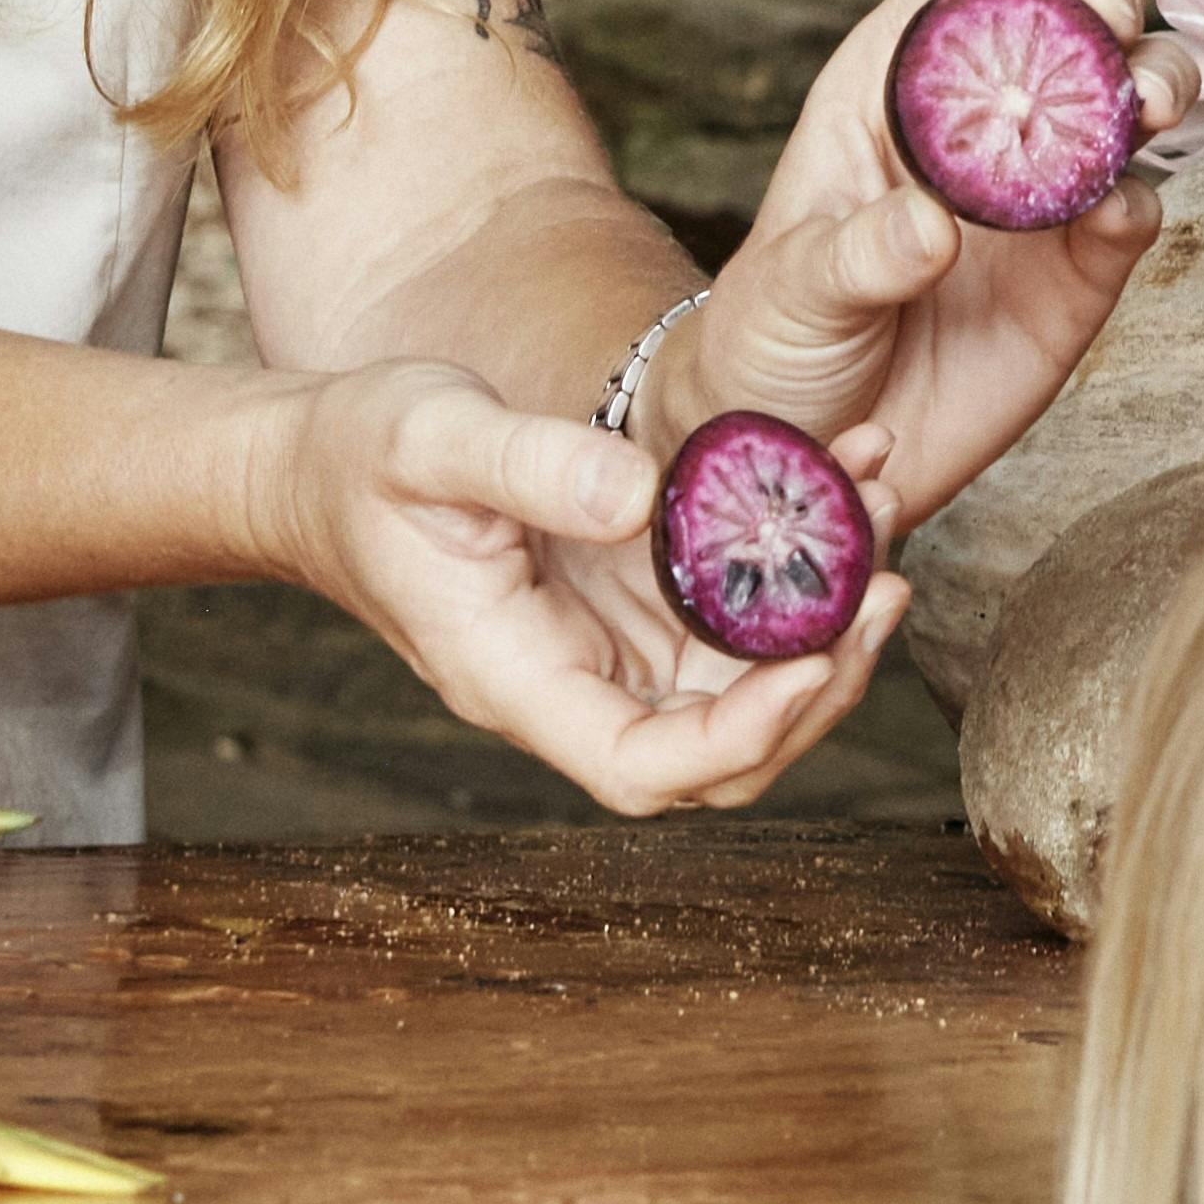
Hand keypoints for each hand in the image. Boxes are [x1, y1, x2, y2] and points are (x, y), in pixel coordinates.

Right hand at [254, 361, 911, 814]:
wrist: (316, 463)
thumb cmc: (358, 456)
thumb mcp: (428, 437)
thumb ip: (528, 465)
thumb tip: (640, 493)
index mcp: (515, 679)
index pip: (645, 766)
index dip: (741, 737)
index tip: (812, 657)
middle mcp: (572, 688)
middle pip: (720, 754)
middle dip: (818, 685)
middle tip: (887, 582)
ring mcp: (604, 653)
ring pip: (741, 693)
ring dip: (825, 625)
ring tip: (882, 514)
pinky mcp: (626, 607)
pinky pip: (729, 621)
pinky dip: (793, 573)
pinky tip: (837, 482)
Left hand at [686, 0, 1193, 535]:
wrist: (802, 452)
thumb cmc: (770, 338)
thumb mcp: (786, 291)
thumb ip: (855, 255)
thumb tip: (932, 226)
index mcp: (896, 81)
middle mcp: (983, 117)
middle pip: (1072, 1)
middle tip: (1104, 29)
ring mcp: (1043, 192)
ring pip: (1130, 93)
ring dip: (1153, 80)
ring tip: (1138, 112)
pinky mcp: (1081, 272)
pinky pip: (1136, 213)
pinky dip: (1141, 201)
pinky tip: (1114, 218)